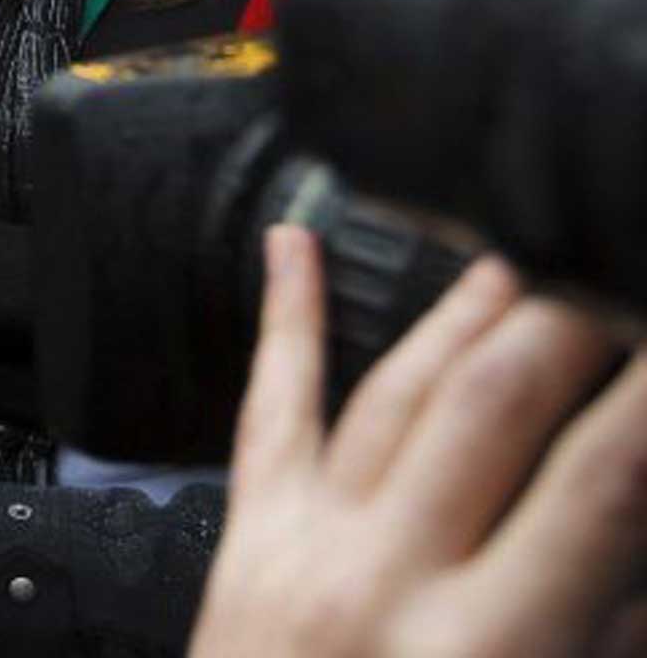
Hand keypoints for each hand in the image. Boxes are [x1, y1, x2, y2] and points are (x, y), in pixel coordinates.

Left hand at [189, 226, 646, 657]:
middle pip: (493, 402)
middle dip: (571, 317)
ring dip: (466, 307)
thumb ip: (605, 644)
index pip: (602, 485)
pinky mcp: (248, 534)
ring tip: (524, 241)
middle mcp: (384, 578)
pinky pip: (269, 407)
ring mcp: (302, 543)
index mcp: (482, 650)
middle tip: (616, 259)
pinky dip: (283, 319)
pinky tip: (292, 241)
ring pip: (393, 388)